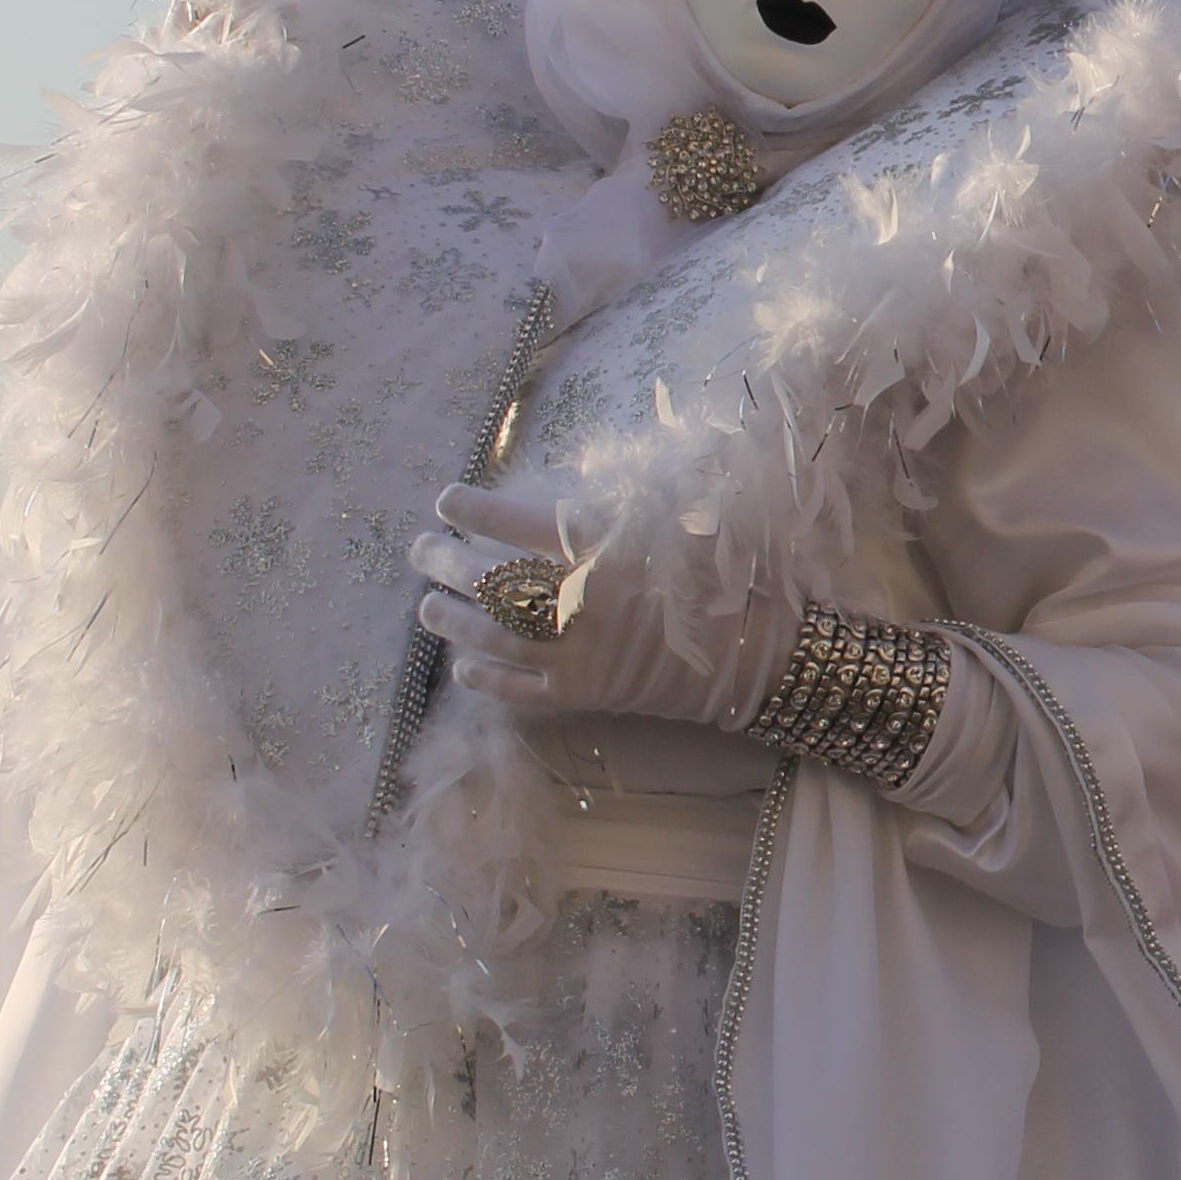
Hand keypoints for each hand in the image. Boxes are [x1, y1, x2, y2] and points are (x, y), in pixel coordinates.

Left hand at [412, 484, 797, 727]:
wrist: (760, 652)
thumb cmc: (727, 575)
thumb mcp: (682, 520)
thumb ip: (624, 504)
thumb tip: (576, 485)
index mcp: (599, 554)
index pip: (516, 525)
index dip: (475, 510)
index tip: (448, 499)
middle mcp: (575, 604)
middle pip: (491, 582)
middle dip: (447, 563)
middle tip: (421, 549)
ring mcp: (574, 655)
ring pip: (492, 637)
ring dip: (451, 620)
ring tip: (426, 605)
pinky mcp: (583, 694)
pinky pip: (518, 689)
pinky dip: (485, 677)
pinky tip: (462, 666)